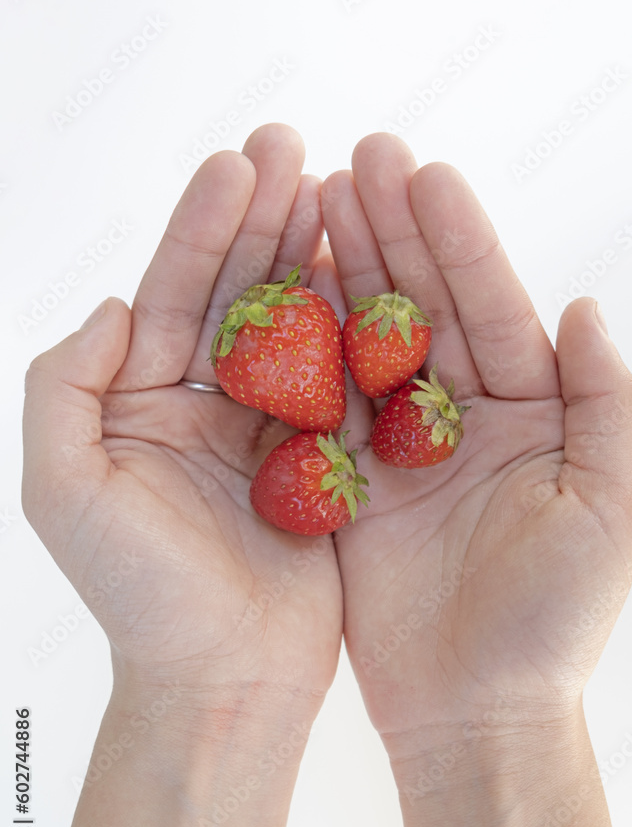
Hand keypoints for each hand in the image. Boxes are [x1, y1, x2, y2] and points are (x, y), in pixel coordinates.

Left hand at [22, 124, 341, 715]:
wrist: (223, 680)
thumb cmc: (140, 597)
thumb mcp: (63, 491)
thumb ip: (63, 389)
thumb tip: (112, 306)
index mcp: (137, 400)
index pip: (170, 293)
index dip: (202, 227)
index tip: (240, 164)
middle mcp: (200, 402)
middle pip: (235, 292)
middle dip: (262, 218)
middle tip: (296, 146)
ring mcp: (265, 426)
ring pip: (293, 324)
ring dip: (313, 255)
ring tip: (340, 188)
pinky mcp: (321, 457)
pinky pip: (340, 379)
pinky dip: (356, 325)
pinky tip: (374, 271)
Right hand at [320, 133, 631, 756]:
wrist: (477, 711)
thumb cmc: (555, 621)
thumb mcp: (613, 507)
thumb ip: (604, 402)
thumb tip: (583, 307)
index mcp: (533, 412)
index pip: (493, 309)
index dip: (460, 242)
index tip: (425, 174)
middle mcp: (464, 416)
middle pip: (426, 308)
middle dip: (394, 234)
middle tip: (358, 159)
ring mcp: (400, 446)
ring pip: (368, 341)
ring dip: (346, 271)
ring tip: (315, 199)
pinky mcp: (348, 482)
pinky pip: (325, 403)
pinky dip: (306, 346)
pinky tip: (287, 285)